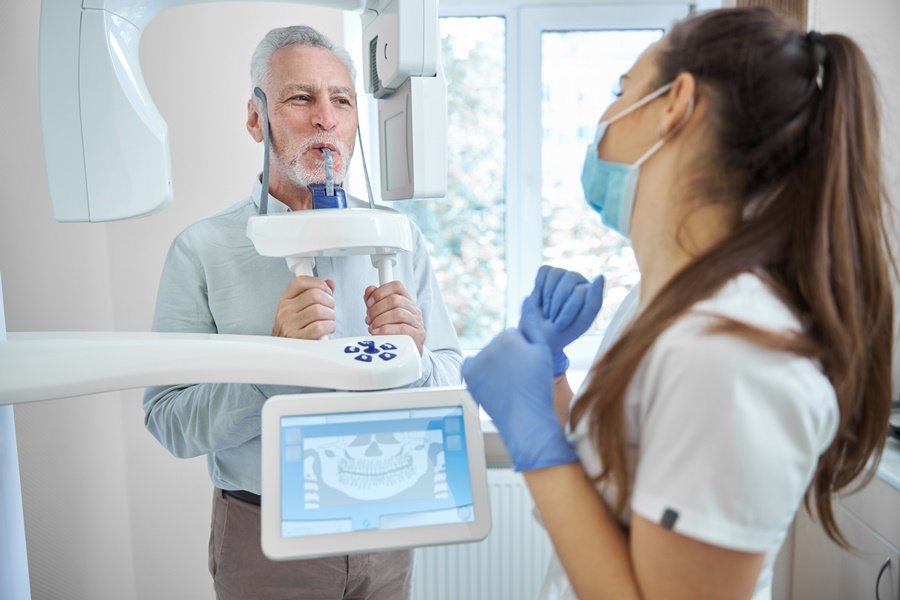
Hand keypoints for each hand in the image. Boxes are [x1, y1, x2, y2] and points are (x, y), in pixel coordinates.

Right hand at [272, 276, 335, 338]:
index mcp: (285, 301)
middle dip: (329, 301)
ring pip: (319, 310)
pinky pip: (320, 326)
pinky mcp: (298, 338)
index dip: (318, 283)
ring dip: (330, 315)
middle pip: (315, 295)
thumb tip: (329, 284)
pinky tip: (327, 328)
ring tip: (328, 320)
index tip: (326, 290)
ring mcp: (290, 325)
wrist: (283, 353)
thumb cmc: (294, 332)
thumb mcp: (299, 310)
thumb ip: (314, 294)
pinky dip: (329, 326)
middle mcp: (285, 311)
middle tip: (330, 308)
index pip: (301, 282)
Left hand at [363, 281, 425, 353]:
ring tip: (373, 328)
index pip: (397, 286)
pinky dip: (385, 331)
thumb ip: (375, 302)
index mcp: (406, 302)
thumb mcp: (382, 315)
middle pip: (394, 300)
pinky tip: (378, 334)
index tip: (369, 303)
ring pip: (398, 313)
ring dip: (380, 320)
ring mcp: (417, 323)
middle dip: (376, 309)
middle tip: (369, 319)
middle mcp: (414, 311)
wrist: (407, 354)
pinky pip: (402, 329)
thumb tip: (370, 290)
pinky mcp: (418, 336)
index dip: (380, 292)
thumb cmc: (394, 334)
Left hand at [462, 328, 576, 470]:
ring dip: (493, 364)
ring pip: (486, 355)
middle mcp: (490, 346)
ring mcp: (477, 361)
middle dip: (507, 356)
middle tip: (518, 377)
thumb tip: (527, 301)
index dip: (523, 351)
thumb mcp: (544, 352)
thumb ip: (534, 325)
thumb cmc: (538, 387)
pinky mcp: (468, 375)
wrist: (525, 418)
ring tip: (507, 383)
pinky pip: (471, 365)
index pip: (513, 335)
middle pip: (498, 344)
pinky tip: (491, 382)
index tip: (527, 367)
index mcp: (510, 337)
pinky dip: (478, 371)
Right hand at [519, 266, 604, 375]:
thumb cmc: (561, 332)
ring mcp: (562, 275)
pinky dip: (538, 288)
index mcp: (591, 292)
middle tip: (552, 318)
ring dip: (547, 296)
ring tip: (546, 311)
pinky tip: (539, 301)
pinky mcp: (547, 273)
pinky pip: (544, 271)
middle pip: (570, 278)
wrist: (536, 336)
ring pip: (556, 273)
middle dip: (557, 302)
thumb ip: (594, 302)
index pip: (581, 291)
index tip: (560, 326)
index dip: (567, 310)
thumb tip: (600, 276)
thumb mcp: (580, 323)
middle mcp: (578, 280)